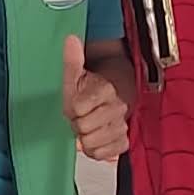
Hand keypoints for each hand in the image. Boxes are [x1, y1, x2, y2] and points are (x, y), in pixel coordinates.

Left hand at [60, 37, 128, 162]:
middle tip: (80, 117)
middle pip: (83, 127)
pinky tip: (95, 138)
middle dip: (77, 123)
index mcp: (106, 89)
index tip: (74, 104)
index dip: (71, 108)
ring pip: (91, 142)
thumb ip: (73, 59)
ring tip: (88, 126)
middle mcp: (117, 108)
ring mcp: (121, 126)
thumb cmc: (94, 87)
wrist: (119, 95)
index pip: (78, 107)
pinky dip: (95, 149)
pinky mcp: (123, 142)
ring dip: (85, 137)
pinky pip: (102, 154)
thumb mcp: (79, 72)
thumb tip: (70, 40)